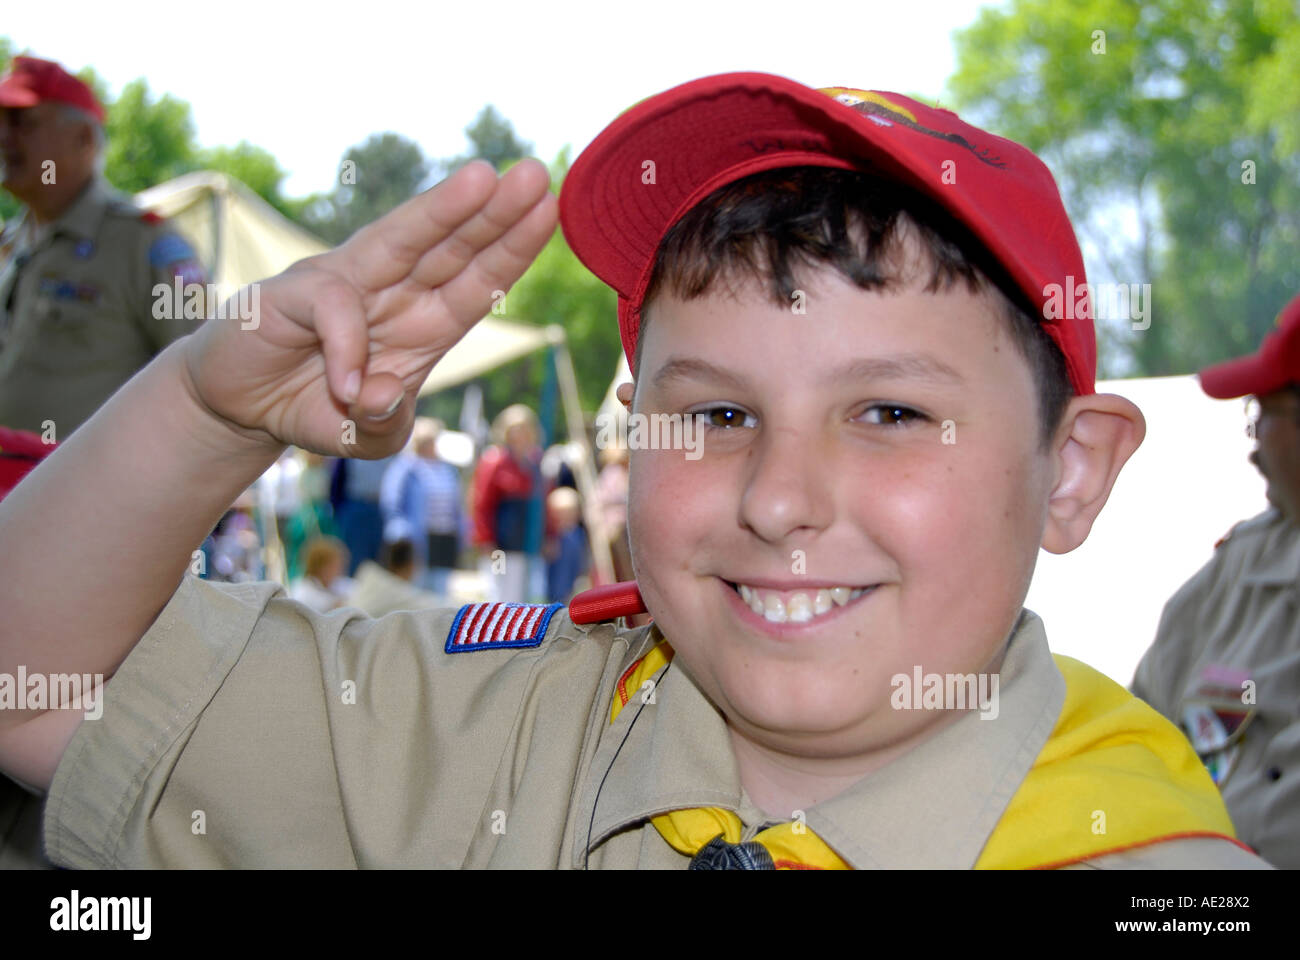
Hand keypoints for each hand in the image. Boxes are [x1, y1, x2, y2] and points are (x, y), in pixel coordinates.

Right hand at [182, 159, 556, 456]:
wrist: (240, 408)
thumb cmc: (317, 407)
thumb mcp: (367, 436)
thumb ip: (387, 423)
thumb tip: (384, 392)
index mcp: (423, 322)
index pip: (478, 281)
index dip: (512, 249)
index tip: (550, 212)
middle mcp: (391, 291)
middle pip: (450, 246)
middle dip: (492, 212)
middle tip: (536, 175)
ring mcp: (343, 285)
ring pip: (399, 241)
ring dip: (442, 211)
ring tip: (483, 179)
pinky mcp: (294, 295)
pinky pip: (334, 310)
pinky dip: (346, 346)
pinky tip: (349, 384)